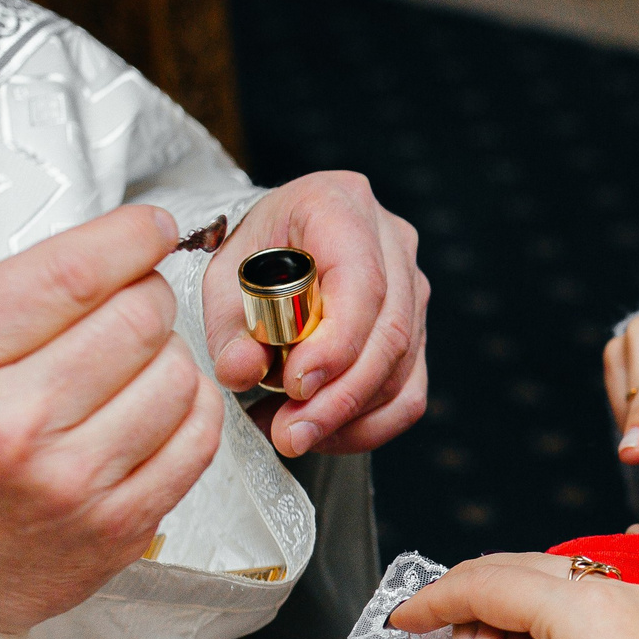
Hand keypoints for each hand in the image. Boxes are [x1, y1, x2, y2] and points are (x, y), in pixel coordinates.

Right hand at [0, 205, 226, 635]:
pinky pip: (197, 442)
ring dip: (170, 356)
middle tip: (130, 307)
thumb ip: (9, 304)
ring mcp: (68, 482)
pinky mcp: (116, 528)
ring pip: (178, 374)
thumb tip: (118, 252)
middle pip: (137, 317)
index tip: (152, 228)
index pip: (71, 273)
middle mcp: (7, 424)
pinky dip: (193, 410)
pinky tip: (162, 407)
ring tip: (136, 365)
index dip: (131, 237)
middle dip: (146, 298)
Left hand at [204, 171, 429, 457]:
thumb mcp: (221, 280)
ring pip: (401, 367)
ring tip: (291, 433)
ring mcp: (413, 285)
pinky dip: (368, 424)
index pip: (360, 282)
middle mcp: (391, 241)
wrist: (273, 248)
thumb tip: (243, 370)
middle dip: (340, 396)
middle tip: (290, 433)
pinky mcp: (417, 330)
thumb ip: (229, 328)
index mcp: (340, 205)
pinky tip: (323, 433)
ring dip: (348, 415)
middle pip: (389, 331)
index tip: (296, 385)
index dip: (336, 343)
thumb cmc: (251, 255)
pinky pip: (409, 391)